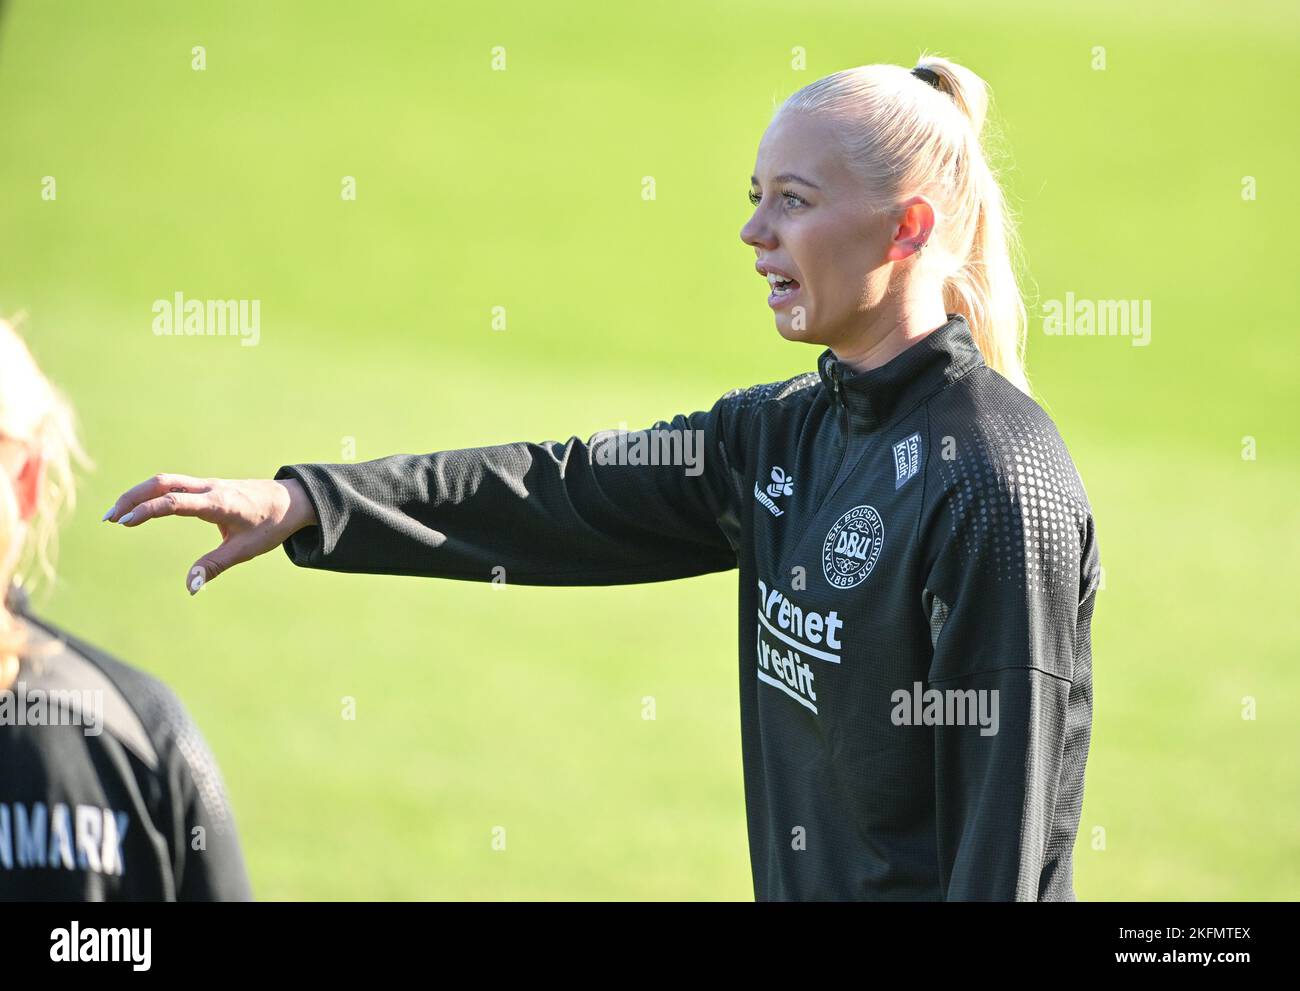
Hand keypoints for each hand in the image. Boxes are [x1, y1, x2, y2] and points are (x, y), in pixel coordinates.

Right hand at [105, 473, 317, 594]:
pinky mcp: (206, 486)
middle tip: (108, 519)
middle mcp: (209, 488)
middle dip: (132, 498)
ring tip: (117, 516)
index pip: (175, 501)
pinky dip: (151, 493)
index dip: (148, 510)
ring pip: (165, 480)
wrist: (293, 500)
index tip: (124, 523)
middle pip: (162, 482)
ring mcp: (207, 484)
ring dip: (138, 494)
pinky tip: (139, 508)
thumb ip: (213, 567)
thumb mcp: (245, 550)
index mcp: (219, 503)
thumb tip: (189, 588)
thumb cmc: (271, 525)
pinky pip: (173, 484)